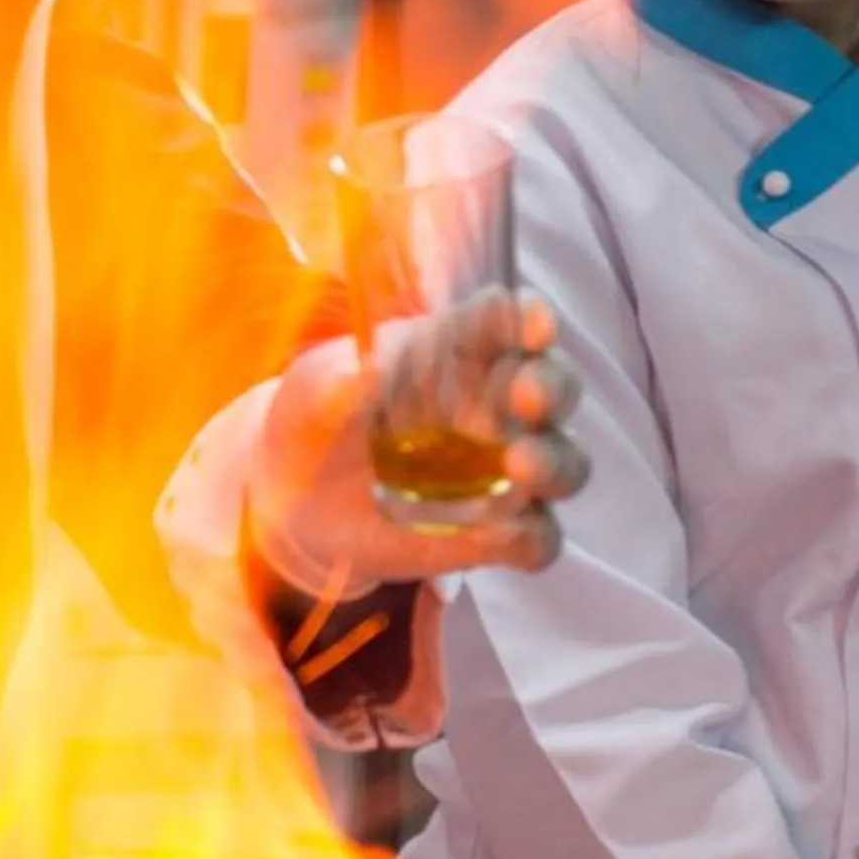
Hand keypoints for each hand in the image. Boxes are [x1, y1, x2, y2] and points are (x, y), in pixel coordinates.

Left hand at [250, 288, 584, 593]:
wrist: (293, 497)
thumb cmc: (319, 416)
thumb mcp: (318, 389)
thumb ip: (345, 380)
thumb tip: (372, 371)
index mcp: (461, 351)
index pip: (509, 322)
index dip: (530, 318)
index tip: (535, 323)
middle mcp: (496, 406)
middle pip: (555, 387)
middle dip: (552, 387)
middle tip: (529, 395)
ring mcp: (501, 472)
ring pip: (564, 462)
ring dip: (553, 461)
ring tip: (520, 464)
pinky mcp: (494, 534)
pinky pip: (537, 539)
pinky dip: (531, 538)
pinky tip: (505, 534)